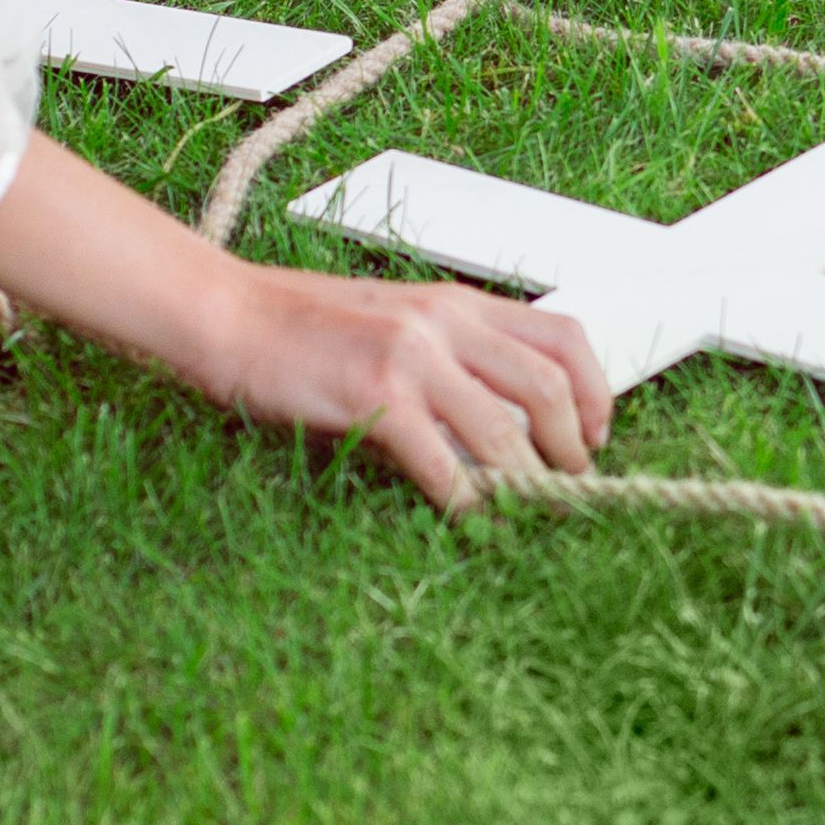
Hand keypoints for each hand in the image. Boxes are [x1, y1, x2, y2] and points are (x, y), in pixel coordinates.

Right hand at [163, 262, 612, 509]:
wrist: (229, 317)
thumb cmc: (301, 330)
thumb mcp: (393, 328)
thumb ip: (449, 364)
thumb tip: (500, 431)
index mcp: (455, 302)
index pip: (562, 335)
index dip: (596, 391)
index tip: (595, 434)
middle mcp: (445, 320)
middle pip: (550, 385)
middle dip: (573, 447)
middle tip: (571, 486)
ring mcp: (413, 356)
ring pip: (506, 429)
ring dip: (530, 483)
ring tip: (531, 513)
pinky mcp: (378, 396)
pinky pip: (447, 464)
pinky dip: (471, 502)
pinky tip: (473, 522)